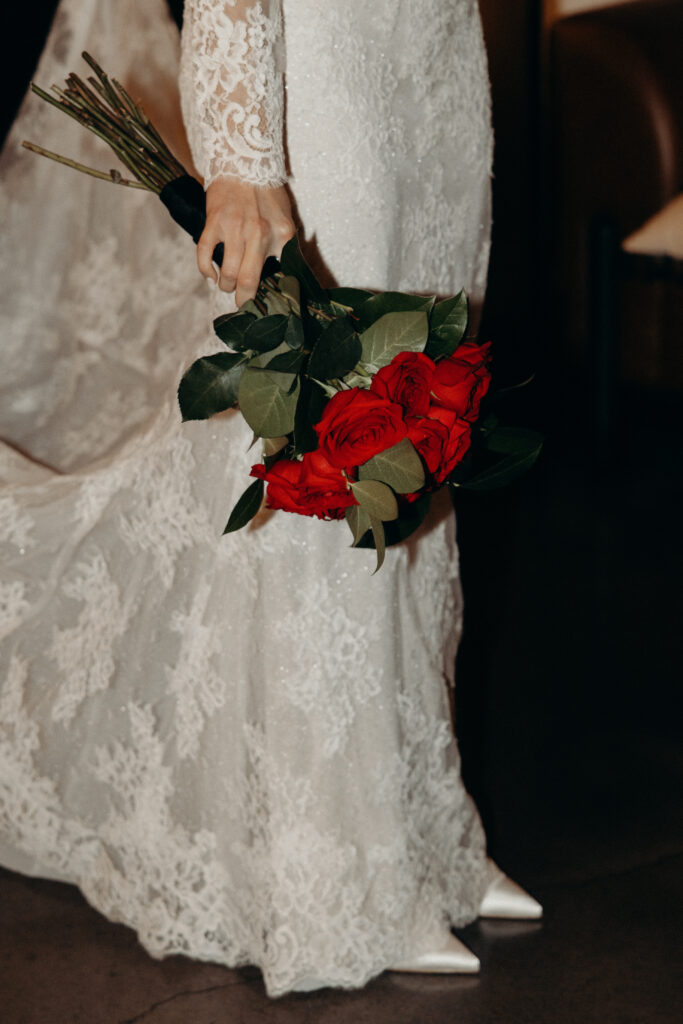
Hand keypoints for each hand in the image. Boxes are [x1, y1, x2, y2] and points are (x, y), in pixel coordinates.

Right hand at [197, 177, 294, 306]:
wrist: (243, 159)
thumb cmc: (266, 191)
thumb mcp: (285, 219)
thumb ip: (285, 246)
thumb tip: (283, 275)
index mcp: (281, 234)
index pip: (276, 275)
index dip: (268, 293)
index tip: (263, 301)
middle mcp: (259, 233)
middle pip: (248, 281)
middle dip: (243, 299)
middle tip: (241, 302)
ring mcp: (234, 228)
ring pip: (227, 273)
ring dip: (225, 285)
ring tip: (226, 284)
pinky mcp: (214, 222)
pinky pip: (204, 255)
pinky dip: (206, 271)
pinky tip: (210, 276)